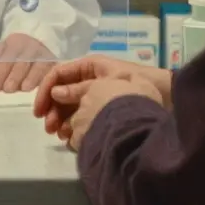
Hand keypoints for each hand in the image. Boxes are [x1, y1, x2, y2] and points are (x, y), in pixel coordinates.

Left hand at [0, 33, 55, 91]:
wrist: (49, 50)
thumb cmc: (21, 61)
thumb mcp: (4, 60)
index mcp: (10, 42)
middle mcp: (25, 43)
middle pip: (11, 57)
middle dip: (1, 73)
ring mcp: (39, 50)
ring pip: (26, 61)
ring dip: (16, 76)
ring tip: (9, 89)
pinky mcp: (51, 61)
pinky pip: (42, 68)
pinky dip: (34, 78)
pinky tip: (26, 88)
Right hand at [33, 55, 172, 137]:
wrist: (166, 97)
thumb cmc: (136, 83)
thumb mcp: (104, 82)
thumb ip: (78, 89)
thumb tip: (55, 94)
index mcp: (88, 67)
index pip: (58, 75)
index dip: (45, 91)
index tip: (38, 111)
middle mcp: (89, 80)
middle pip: (61, 93)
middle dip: (52, 110)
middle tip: (48, 127)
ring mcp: (96, 96)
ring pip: (70, 107)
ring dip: (61, 120)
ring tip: (60, 134)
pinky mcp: (104, 112)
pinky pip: (82, 118)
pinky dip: (74, 127)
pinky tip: (72, 137)